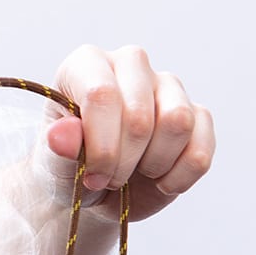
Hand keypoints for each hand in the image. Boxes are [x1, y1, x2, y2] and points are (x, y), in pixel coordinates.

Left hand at [37, 44, 214, 223]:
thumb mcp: (55, 166)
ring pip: (179, 123)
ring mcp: (168, 86)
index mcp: (86, 64)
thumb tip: (64, 133)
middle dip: (124, 162)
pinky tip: (159, 182)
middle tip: (108, 178)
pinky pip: (200, 149)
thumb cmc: (69, 169)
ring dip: (154, 164)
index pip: (102, 94)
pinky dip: (179, 177)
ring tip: (134, 173)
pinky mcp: (197, 115)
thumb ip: (58, 150)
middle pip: (140, 115)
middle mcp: (130, 64)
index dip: (101, 146)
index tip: (91, 176)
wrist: (95, 190)